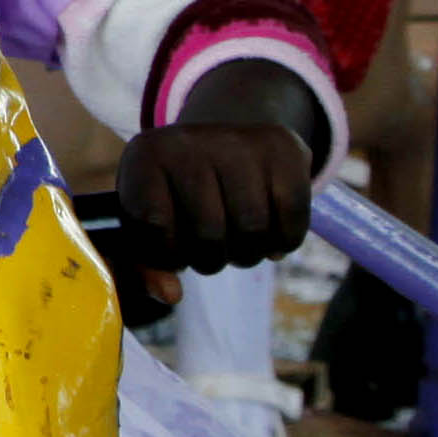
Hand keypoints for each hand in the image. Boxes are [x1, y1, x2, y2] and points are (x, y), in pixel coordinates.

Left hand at [112, 68, 321, 277]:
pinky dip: (284, 242)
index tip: (176, 251)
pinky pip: (292, 218)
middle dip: (212, 260)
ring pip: (254, 229)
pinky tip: (271, 237)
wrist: (222, 142)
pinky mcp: (282, 147)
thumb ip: (149, 265)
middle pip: (209, 233)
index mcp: (145, 158)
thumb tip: (171, 296)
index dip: (170, 255)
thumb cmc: (177, 193)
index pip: (155, 227)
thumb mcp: (149, 221)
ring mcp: (237, 140)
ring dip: (248, 254)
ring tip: (238, 245)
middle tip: (212, 253)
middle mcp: (188, 141)